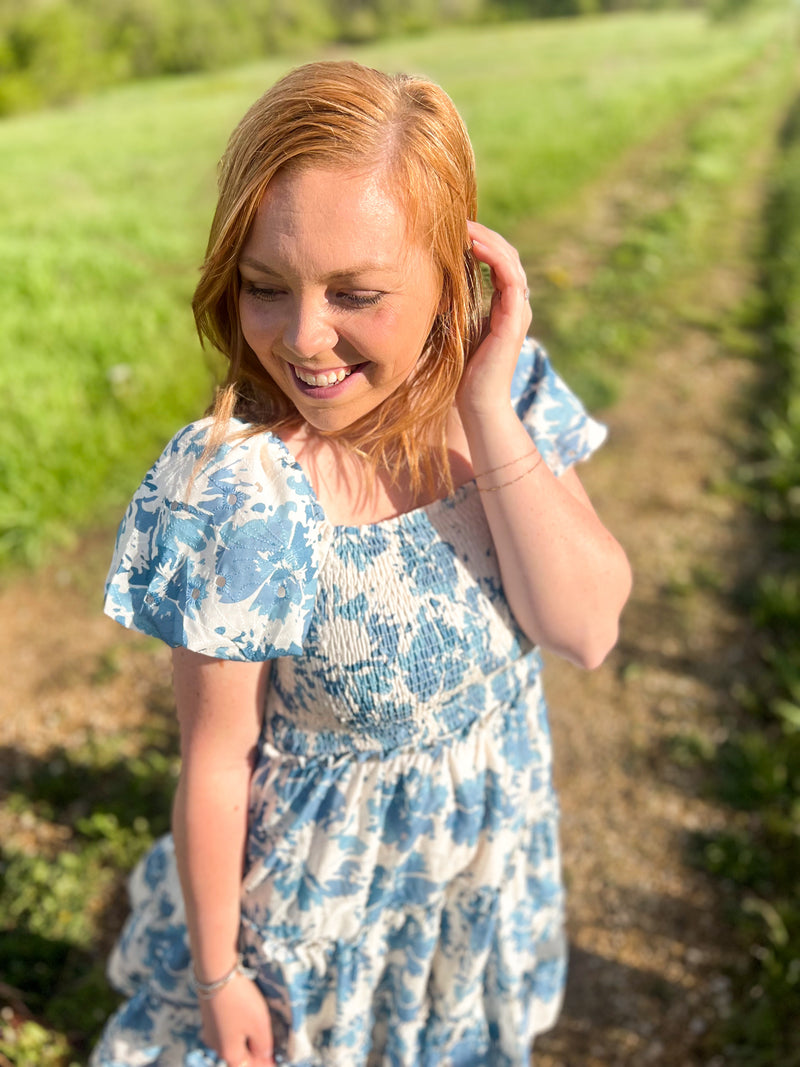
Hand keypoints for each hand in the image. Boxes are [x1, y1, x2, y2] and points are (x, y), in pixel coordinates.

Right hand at [200, 974, 274, 1066]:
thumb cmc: (240, 1001)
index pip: (248, 1066)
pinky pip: (227, 1029)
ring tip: (261, 1041)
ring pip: (232, 1042)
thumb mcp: (259, 1025)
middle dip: (254, 1056)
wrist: (215, 973)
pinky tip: (246, 1024)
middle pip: (239, 1057)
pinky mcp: (210, 1015)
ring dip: (246, 1043)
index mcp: (229, 1053)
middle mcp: (217, 1045)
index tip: (275, 1062)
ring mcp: (211, 1030)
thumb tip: (264, 1056)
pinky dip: (239, 1031)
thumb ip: (263, 1045)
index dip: (263, 1065)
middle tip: (270, 1054)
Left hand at [458, 220, 531, 423]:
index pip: (497, 261)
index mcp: (503, 306)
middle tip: (457, 219)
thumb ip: (452, 307)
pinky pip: (511, 278)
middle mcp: (515, 305)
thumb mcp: (453, 329)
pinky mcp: (515, 320)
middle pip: (506, 254)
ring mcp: (518, 311)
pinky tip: (473, 246)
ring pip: (510, 260)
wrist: (477, 404)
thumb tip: (426, 285)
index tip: (453, 228)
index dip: (479, 241)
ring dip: (488, 239)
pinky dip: (495, 257)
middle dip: (483, 234)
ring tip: (464, 226)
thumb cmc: (461, 374)